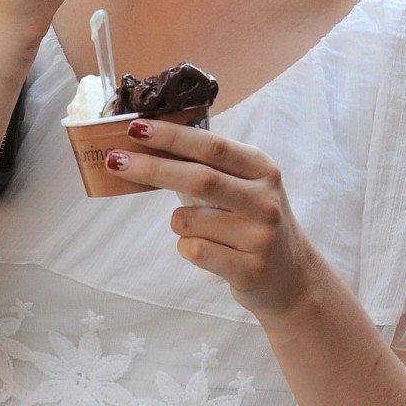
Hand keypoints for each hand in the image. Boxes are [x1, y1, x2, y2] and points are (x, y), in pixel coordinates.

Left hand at [106, 119, 318, 325]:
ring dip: (177, 221)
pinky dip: (186, 247)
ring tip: (198, 228)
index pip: (212, 146)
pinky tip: (209, 250)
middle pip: (198, 179)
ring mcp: (260, 237)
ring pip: (188, 220)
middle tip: (115, 160)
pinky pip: (194, 251)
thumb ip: (209, 167)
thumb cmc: (253, 223)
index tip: (135, 128)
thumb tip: (147, 145)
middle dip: (151, 168)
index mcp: (262, 170)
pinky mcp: (249, 269)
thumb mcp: (245, 187)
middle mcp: (265, 200)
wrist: (291, 277)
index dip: (171, 136)